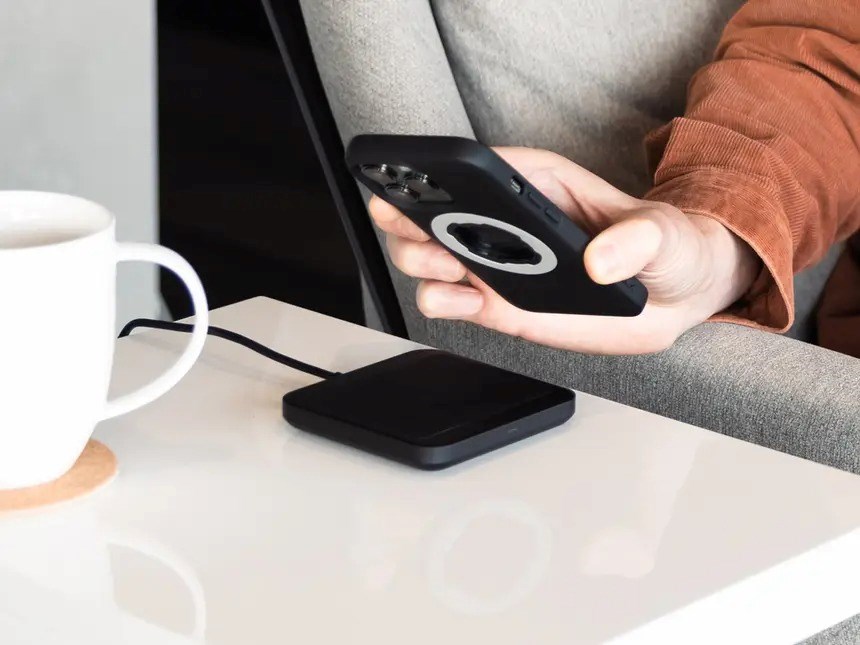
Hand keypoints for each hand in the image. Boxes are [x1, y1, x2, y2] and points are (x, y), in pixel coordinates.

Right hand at [370, 147, 758, 353]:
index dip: (443, 170)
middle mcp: (503, 222)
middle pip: (432, 209)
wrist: (671, 300)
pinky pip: (448, 300)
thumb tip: (598, 263)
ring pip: (426, 255)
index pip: (477, 166)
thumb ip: (638, 240)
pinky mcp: (495, 305)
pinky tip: (460, 301)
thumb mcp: (663, 234)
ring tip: (445, 269)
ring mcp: (494, 263)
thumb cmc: (665, 248)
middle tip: (425, 233)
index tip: (424, 180)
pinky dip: (440, 301)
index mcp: (536, 183)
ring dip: (419, 260)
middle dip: (412, 218)